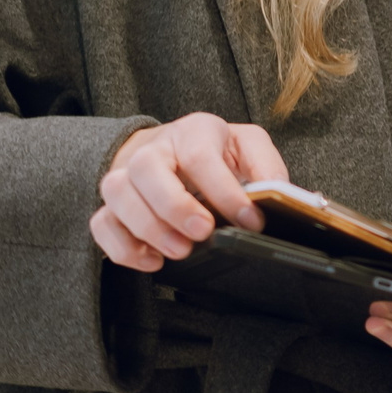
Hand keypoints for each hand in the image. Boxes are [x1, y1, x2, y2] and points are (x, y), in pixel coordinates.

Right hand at [90, 113, 286, 272]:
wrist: (171, 149)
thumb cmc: (215, 152)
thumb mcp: (248, 148)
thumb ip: (268, 169)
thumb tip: (290, 197)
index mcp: (194, 132)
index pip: (200, 155)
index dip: (224, 191)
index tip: (250, 220)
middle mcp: (154, 149)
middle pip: (147, 168)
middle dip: (174, 205)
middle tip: (202, 233)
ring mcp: (127, 175)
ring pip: (117, 193)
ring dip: (147, 227)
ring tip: (179, 251)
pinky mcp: (111, 204)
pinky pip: (101, 223)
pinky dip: (123, 246)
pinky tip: (152, 261)